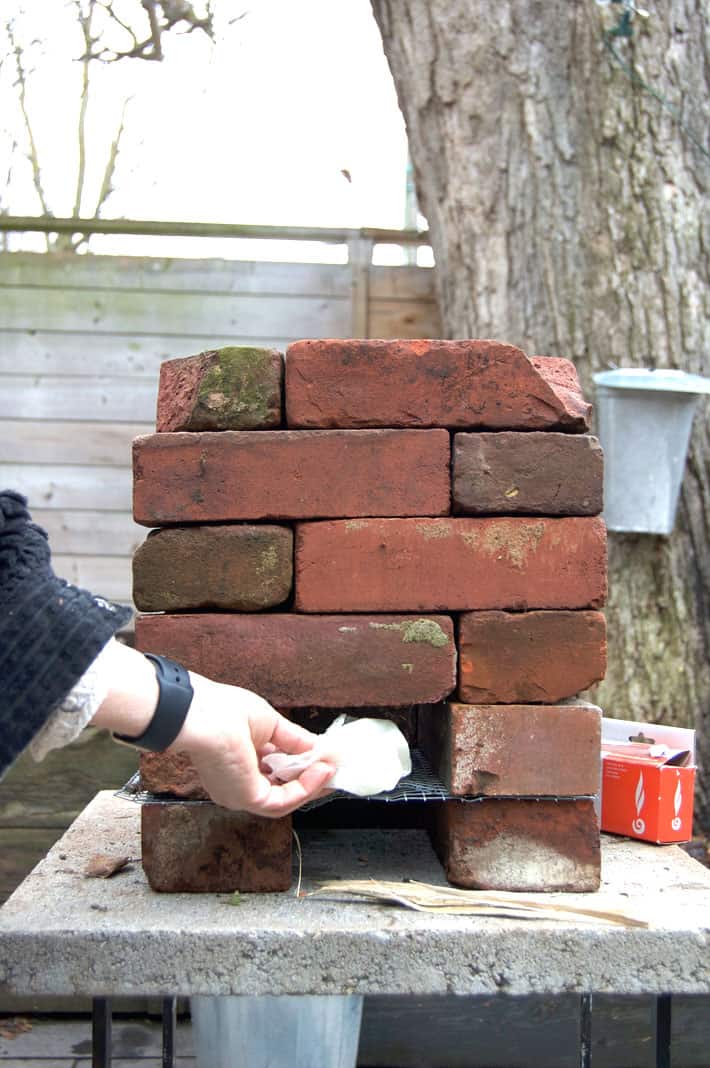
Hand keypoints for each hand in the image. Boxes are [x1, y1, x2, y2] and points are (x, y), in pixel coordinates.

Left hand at [90, 644, 334, 816]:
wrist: (201, 715)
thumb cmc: (224, 711)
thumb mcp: (269, 724)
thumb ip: (294, 739)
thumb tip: (319, 748)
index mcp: (236, 766)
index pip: (272, 773)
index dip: (298, 768)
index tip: (322, 760)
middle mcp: (237, 785)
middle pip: (280, 790)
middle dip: (309, 780)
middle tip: (333, 769)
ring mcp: (241, 795)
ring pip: (285, 799)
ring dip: (312, 785)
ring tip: (331, 768)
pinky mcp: (248, 798)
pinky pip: (284, 800)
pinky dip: (306, 787)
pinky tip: (321, 770)